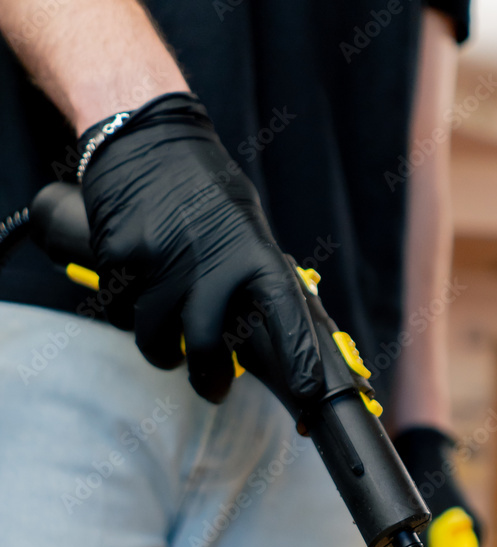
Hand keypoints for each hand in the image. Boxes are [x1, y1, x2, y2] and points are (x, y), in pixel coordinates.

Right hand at [80, 92, 322, 403]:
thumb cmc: (201, 189)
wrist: (144, 135)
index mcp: (251, 249)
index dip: (299, 357)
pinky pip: (122, 309)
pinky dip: (129, 312)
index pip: (285, 311)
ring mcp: (160, 258)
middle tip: (215, 390)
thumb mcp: (245, 225)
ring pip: (156, 338)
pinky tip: (139, 293)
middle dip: (210, 379)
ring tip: (171, 348)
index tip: (308, 392)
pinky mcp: (120, 256)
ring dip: (164, 352)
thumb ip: (254, 275)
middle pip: (207, 345)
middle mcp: (209, 258)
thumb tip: (279, 329)